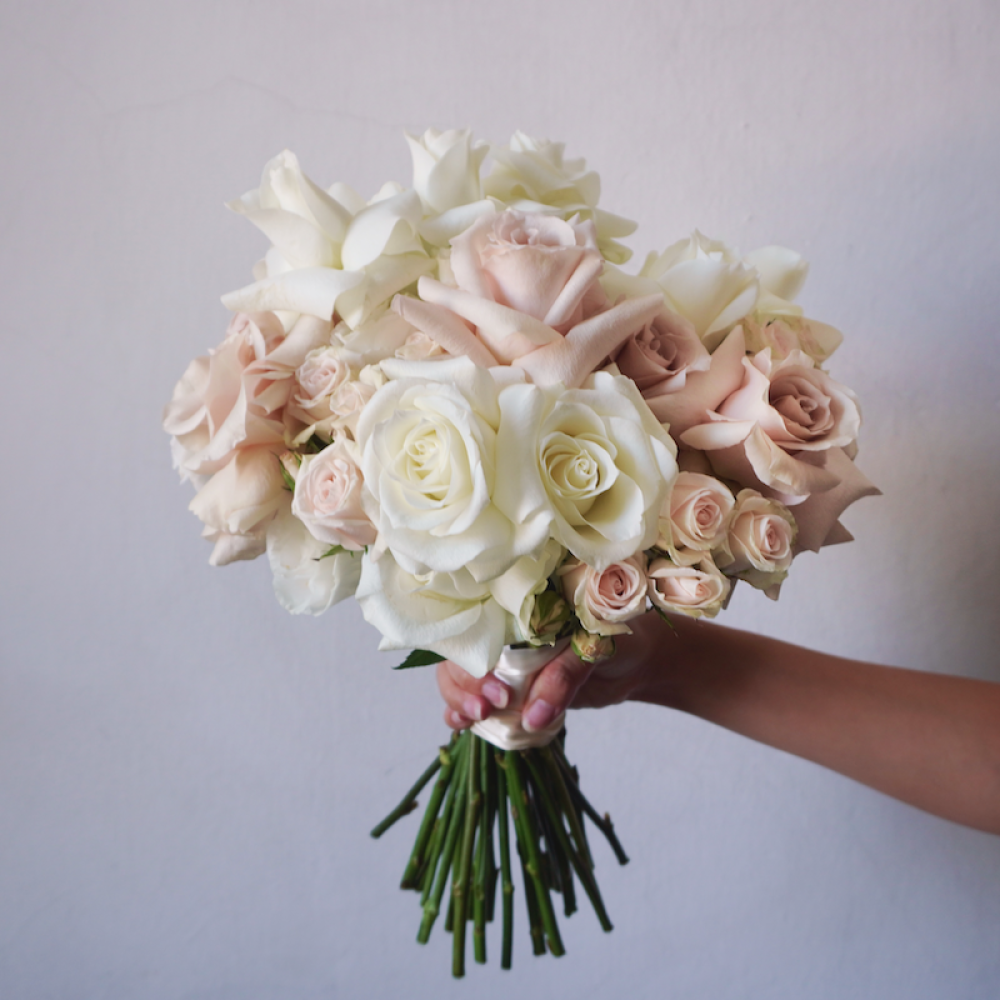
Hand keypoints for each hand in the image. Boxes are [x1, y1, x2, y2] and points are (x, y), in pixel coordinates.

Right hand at [436, 611, 662, 730]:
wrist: (636, 660)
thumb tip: (532, 717)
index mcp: (519, 608)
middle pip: (463, 655)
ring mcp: (503, 661)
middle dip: (465, 685)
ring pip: (460, 677)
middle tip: (485, 709)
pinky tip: (463, 724)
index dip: (475, 658)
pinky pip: (476, 697)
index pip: (478, 627)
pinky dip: (462, 711)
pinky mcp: (510, 688)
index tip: (497, 689)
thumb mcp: (593, 650)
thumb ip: (564, 679)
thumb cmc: (618, 638)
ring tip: (475, 718)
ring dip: (459, 699)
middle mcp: (504, 632)